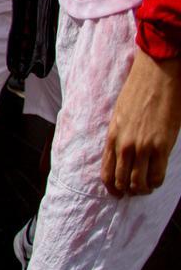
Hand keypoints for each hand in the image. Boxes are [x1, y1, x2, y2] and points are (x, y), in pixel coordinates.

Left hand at [101, 51, 180, 196]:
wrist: (156, 76)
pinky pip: (157, 174)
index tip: (117, 193)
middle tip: (134, 192)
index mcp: (112, 136)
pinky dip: (156, 183)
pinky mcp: (161, 146)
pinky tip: (157, 182)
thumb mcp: (120, 115)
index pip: (107, 171)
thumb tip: (123, 154)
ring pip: (139, 182)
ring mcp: (143, 147)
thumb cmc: (138, 92)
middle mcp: (124, 145)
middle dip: (127, 190)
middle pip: (122, 180)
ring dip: (142, 189)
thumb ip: (120, 135)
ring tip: (146, 188)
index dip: (112, 186)